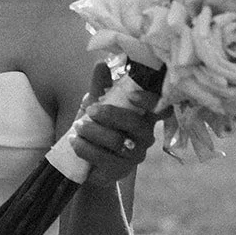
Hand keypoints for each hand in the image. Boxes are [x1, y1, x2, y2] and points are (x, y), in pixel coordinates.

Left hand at [69, 63, 157, 186]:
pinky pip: (104, 158)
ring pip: (118, 142)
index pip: (161, 108)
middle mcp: (145, 136)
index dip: (151, 101)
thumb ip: (99, 87)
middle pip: (136, 124)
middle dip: (110, 115)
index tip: (131, 95)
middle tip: (89, 111)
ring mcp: (135, 155)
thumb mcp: (96, 105)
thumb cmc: (97, 128)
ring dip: (94, 132)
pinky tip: (73, 141)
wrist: (85, 162)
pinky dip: (85, 147)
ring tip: (78, 127)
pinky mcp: (120, 171)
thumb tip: (101, 63)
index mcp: (144, 116)